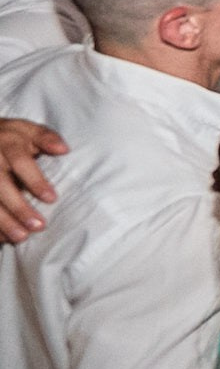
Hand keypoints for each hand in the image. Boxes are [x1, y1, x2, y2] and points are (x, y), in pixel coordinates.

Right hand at [0, 118, 65, 242]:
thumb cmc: (9, 138)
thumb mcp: (26, 130)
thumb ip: (45, 137)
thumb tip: (63, 149)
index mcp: (6, 142)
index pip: (20, 160)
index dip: (34, 180)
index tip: (51, 199)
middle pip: (0, 184)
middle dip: (18, 206)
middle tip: (37, 226)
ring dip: (2, 220)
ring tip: (20, 237)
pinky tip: (2, 238)